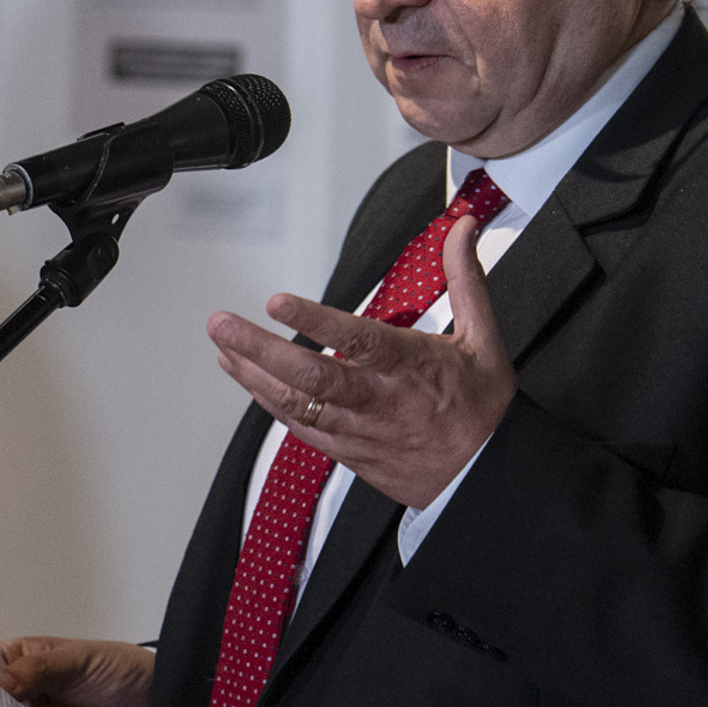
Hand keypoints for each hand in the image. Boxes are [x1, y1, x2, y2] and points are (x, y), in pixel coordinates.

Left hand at [204, 211, 512, 509]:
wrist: (484, 478)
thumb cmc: (481, 407)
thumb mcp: (485, 340)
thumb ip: (466, 279)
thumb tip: (463, 228)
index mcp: (413, 367)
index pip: (360, 341)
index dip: (316, 322)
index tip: (277, 302)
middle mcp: (380, 401)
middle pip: (312, 377)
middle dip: (260, 350)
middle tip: (222, 323)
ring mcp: (358, 430)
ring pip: (296, 403)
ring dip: (253, 374)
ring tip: (223, 344)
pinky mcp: (345, 451)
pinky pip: (298, 425)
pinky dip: (267, 400)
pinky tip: (244, 375)